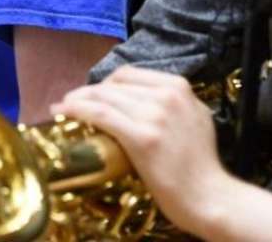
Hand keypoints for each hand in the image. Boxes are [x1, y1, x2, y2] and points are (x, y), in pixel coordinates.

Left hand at [55, 67, 231, 235]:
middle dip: (89, 91)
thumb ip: (174, 104)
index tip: (93, 95)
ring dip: (77, 99)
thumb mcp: (195, 118)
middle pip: (114, 83)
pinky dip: (78, 110)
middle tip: (73, 103)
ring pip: (104, 96)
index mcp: (179, 87)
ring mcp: (155, 114)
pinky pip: (101, 114)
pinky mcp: (143, 137)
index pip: (130, 74)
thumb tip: (144, 100)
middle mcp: (167, 95)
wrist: (209, 197)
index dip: (106, 83)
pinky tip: (63, 111)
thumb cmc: (201, 165)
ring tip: (62, 107)